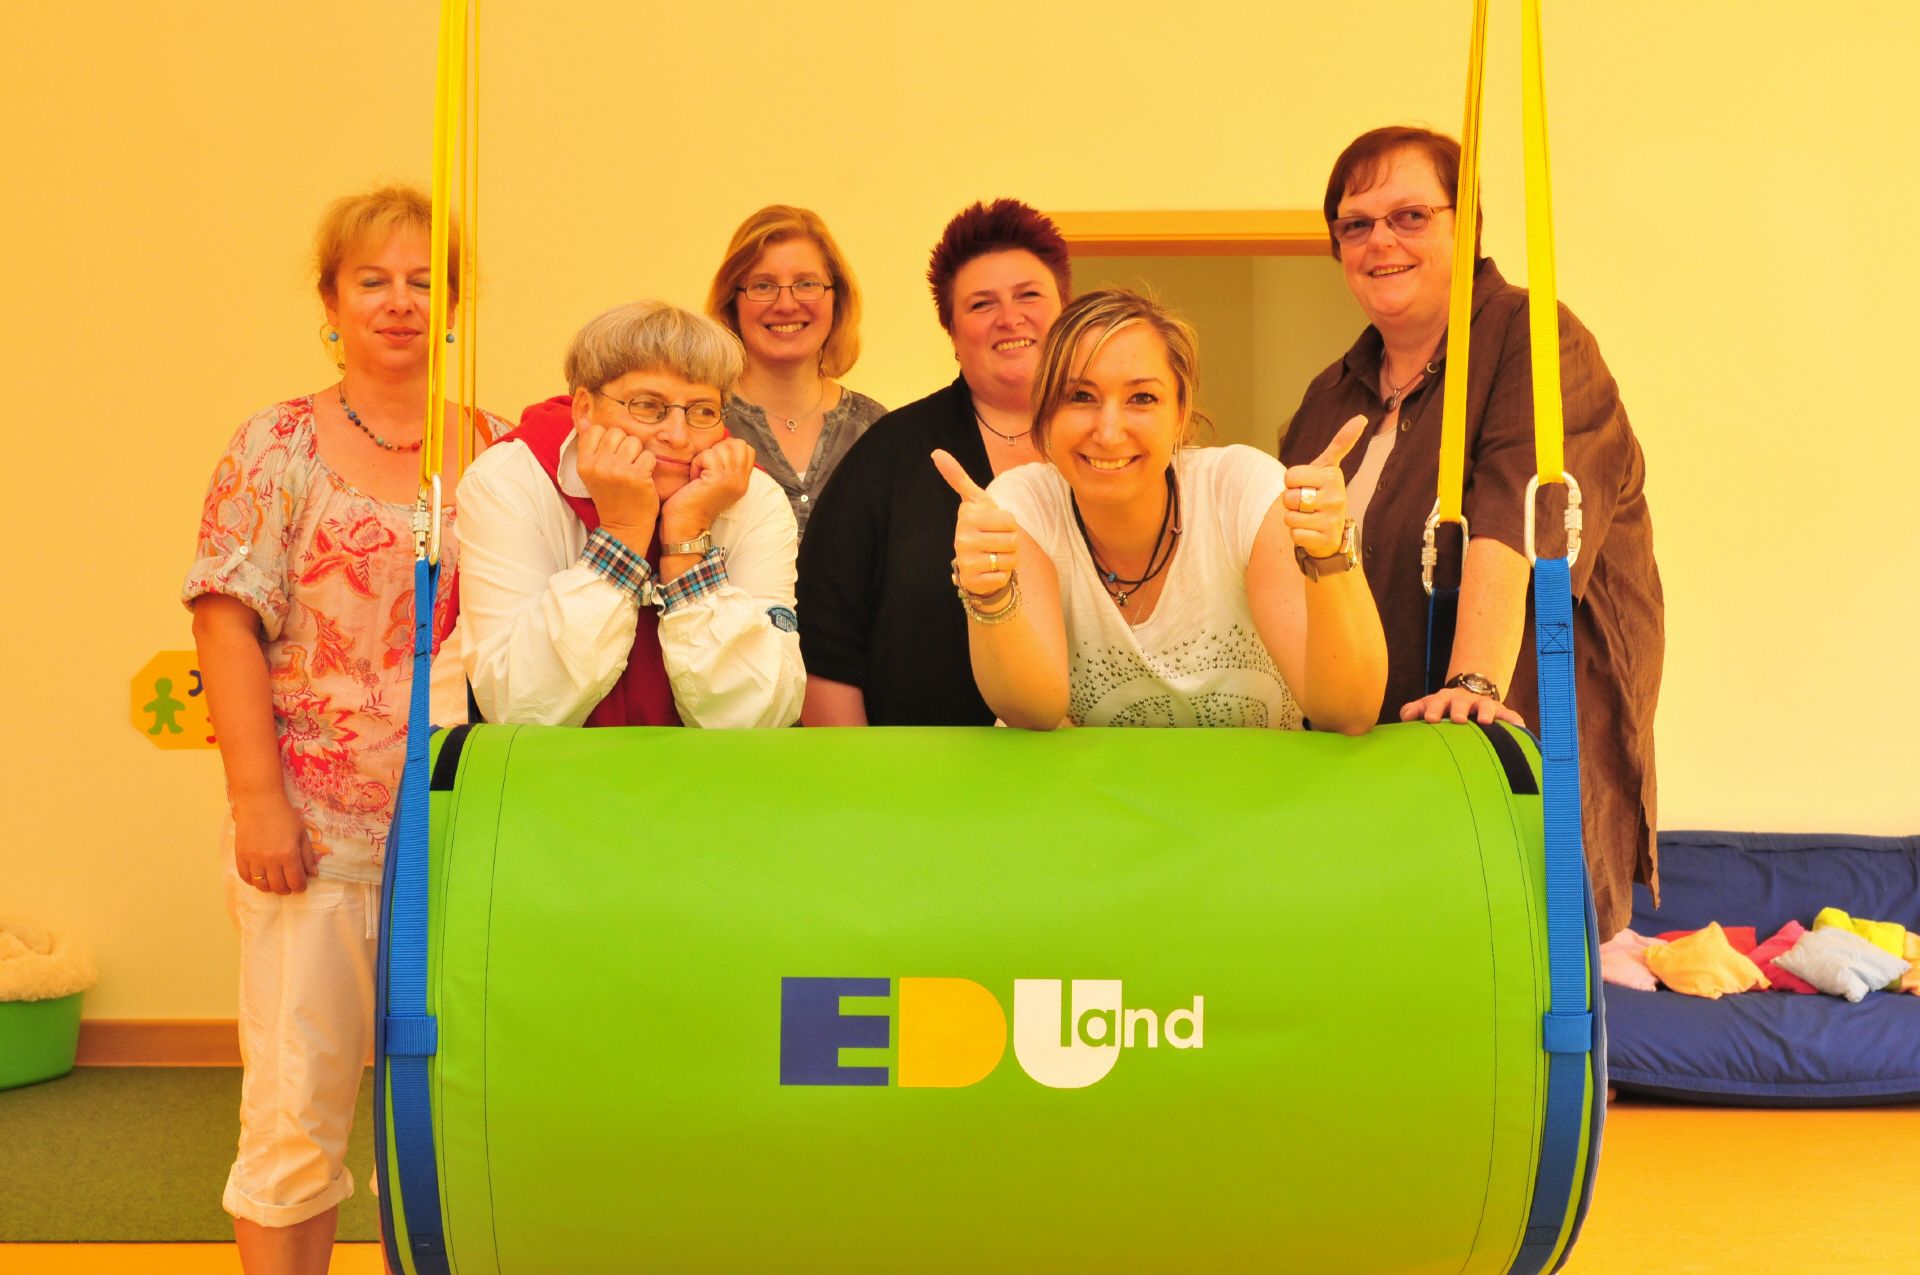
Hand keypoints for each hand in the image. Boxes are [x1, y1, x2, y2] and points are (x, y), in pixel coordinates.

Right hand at [232, 794, 316, 893]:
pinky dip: (253, 881)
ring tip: (274, 881)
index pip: (296, 882)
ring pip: (261, 885)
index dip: (300, 887)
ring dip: (270, 887)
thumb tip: (313, 874)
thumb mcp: (301, 834)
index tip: (301, 885)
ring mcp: (253, 859)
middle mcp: (270, 860)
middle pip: (279, 887)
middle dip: (286, 889)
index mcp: (288, 854)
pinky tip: (259, 876)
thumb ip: (307, 856)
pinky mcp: (241, 856)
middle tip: (288, 884)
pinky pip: (245, 877)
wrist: (260, 802)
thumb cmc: (284, 816)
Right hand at [577, 422, 659, 546]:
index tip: (610, 457)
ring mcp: (618, 471)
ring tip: (633, 471)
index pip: (597, 430)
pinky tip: (643, 478)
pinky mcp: (637, 476)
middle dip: (624, 445)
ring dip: (638, 455)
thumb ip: (588, 446)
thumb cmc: (610, 496)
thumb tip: (583, 419)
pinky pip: (648, 455)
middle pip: (617, 432)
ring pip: (634, 441)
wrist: (623, 526)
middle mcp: (598, 465)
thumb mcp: (592, 472)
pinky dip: (649, 466)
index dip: (608, 440)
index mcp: (584, 462)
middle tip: (624, 465)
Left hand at [661, 438, 754, 538]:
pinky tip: (694, 479)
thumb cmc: (694, 504)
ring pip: (721, 448)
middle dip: (718, 449)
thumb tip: (722, 444)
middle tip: (706, 468)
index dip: (728, 448)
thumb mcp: (717, 484)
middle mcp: (741, 480)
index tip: (713, 464)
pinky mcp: (718, 479)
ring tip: (699, 475)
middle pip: (737, 444)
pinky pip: (707, 455)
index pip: (747, 449)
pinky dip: (696, 464)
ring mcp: (732, 479)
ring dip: (705, 457)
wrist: (687, 527)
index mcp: (742, 481)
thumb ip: (726, 467)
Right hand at [932, 449, 1019, 596]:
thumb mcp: (975, 501)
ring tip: (994, 557)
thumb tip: (936, 452)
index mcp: (966, 516)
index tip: (994, 527)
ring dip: (1008, 560)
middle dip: (1011, 544)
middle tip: (995, 544)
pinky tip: (989, 572)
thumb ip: (958, 477)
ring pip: (1010, 559)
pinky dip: (1002, 576)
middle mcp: (962, 538)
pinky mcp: (972, 580)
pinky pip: (1003, 577)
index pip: (1010, 520)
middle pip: (1013, 540)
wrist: (976, 565)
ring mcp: (966, 561)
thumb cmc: (981, 528)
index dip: (1009, 525)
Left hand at [1283, 413, 1366, 558]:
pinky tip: (1311, 531)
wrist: (1331, 532)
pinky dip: (1297, 535)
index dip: (1291, 482)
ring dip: (1293, 519)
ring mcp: (1333, 519)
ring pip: (1290, 517)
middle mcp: (1337, 497)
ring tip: (1308, 517)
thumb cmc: (1322, 494)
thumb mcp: (1328, 468)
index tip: (1305, 484)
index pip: (1290, 475)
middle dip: (1290, 502)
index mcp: (1333, 476)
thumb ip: (1340, 443)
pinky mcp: (1326, 538)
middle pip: (1288, 497)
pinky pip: (1295, 535)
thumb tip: (1362, 418)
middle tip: (1306, 504)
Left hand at [1399, 687, 1526, 727]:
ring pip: (1486, 706)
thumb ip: (1413, 710)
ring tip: (1485, 722)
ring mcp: (1483, 705)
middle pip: (1460, 703)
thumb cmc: (1444, 706)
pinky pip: (1510, 715)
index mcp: (1443, 699)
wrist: (1471, 690)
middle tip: (1457, 719)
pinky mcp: (1501, 712)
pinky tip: (1519, 727)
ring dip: (1485, 712)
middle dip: (1458, 710)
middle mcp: (1464, 700)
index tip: (1430, 719)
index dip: (1433, 709)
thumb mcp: (1428, 705)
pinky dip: (1514, 720)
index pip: (1436, 702)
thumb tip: (1405, 718)